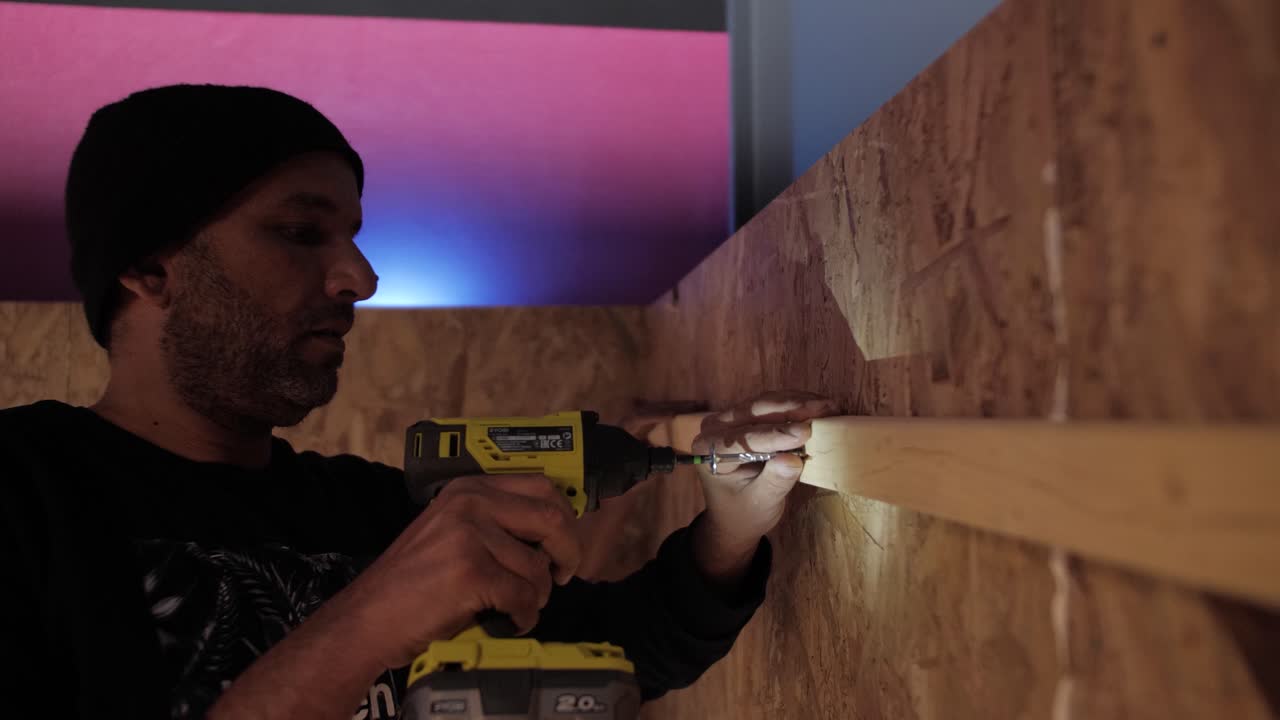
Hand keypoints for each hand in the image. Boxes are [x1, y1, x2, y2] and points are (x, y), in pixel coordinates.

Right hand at [337, 474, 581, 668]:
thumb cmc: (412, 583)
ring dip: (537, 595)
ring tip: (517, 606)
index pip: (541, 486)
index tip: (565, 541)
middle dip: (568, 552)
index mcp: (469, 489)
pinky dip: (523, 616)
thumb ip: (494, 521)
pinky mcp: (471, 572)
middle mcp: (470, 503)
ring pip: (537, 567)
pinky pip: (524, 596)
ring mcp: (469, 536)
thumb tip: (553, 533)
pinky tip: (509, 622)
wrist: (368, 619)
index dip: (564, 517)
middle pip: (551, 518)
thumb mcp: (450, 531)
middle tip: (562, 575)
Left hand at [690, 391, 837, 584]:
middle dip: (790, 409)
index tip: (803, 433)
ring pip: (765, 404)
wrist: (737, 515)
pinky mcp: (747, 417)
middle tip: (824, 408)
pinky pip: (772, 406)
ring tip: (827, 406)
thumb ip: (775, 482)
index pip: (742, 439)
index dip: (774, 435)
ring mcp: (730, 419)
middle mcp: (715, 429)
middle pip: (753, 412)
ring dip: (797, 402)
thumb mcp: (761, 503)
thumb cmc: (744, 513)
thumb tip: (792, 460)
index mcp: (709, 451)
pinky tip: (819, 406)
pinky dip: (796, 405)